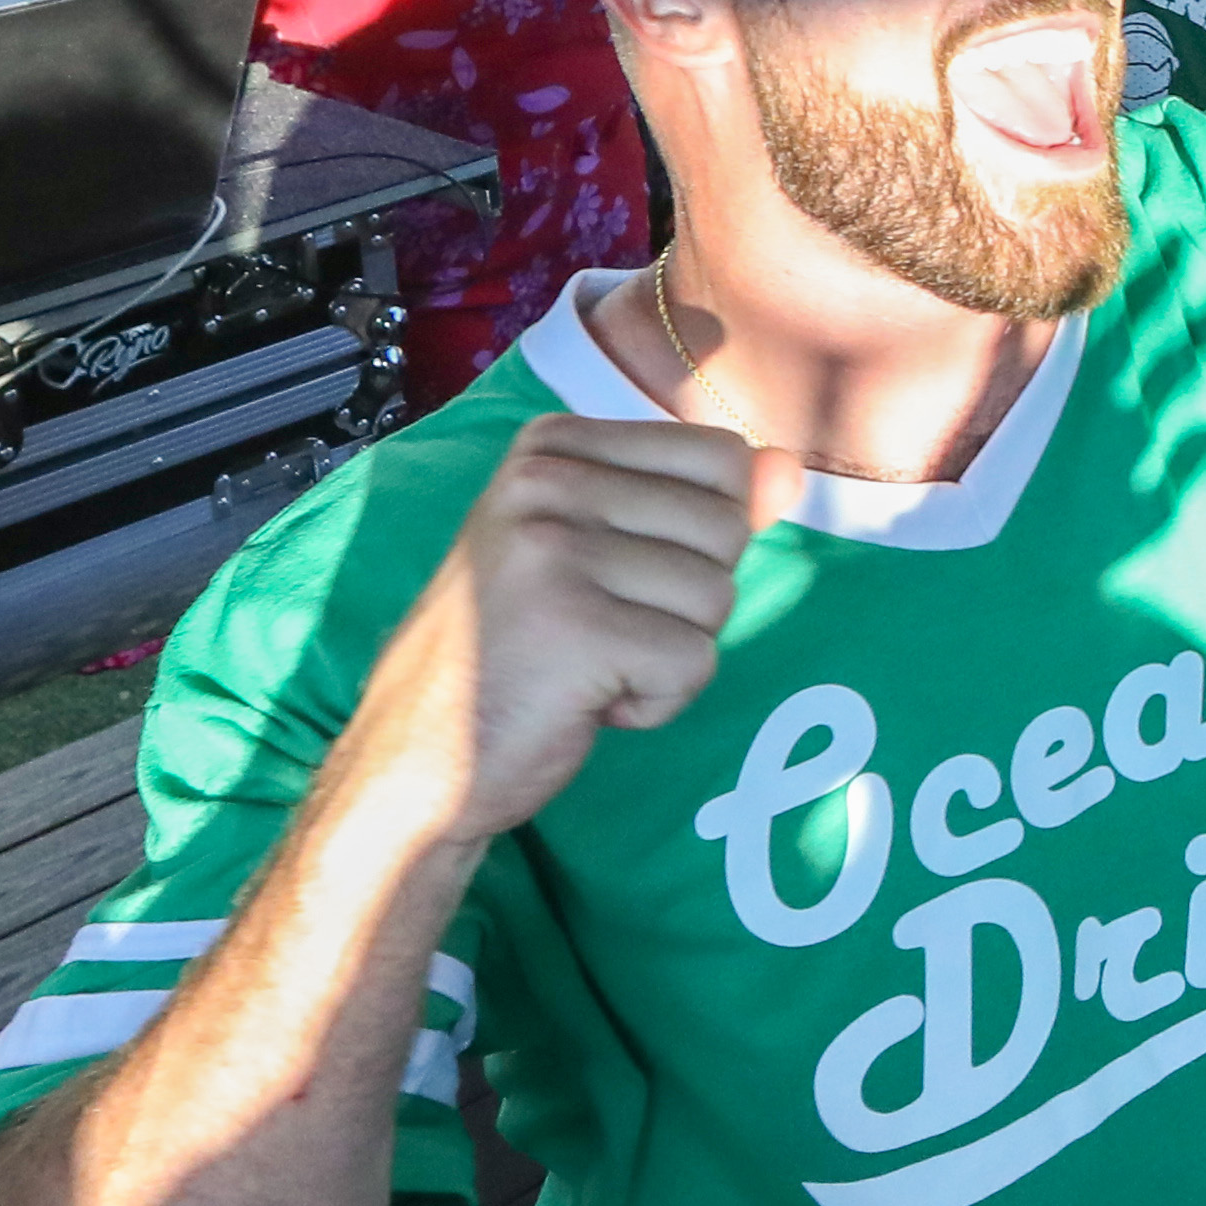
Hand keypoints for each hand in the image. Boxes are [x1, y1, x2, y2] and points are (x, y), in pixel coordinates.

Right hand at [391, 409, 754, 839]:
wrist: (415, 760)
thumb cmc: (513, 654)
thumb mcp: (599, 552)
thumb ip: (699, 503)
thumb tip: (791, 468)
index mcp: (550, 444)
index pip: (721, 457)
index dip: (698, 537)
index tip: (614, 575)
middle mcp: (545, 481)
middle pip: (727, 527)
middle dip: (686, 601)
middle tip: (597, 630)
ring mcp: (554, 551)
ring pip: (716, 597)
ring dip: (669, 654)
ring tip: (586, 665)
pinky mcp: (575, 629)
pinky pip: (695, 663)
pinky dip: (656, 702)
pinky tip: (585, 703)